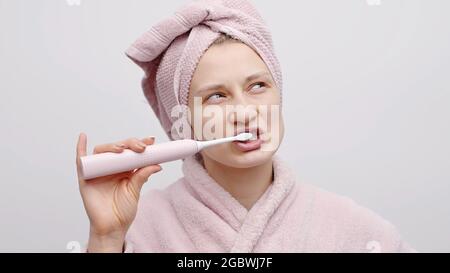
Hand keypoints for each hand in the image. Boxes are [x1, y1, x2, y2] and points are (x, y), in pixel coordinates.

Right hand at [76, 133, 161, 251]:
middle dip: (130, 144)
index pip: (132, 151)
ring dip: (111, 146)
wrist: (112, 227)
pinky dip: (80, 148)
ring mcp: (98, 170)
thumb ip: (142, 176)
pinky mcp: (86, 177)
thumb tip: (157, 164)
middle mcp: (111, 167)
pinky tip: (83, 137)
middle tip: (140, 147)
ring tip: (121, 148)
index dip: (140, 144)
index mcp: (125, 169)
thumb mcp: (135, 191)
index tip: (151, 141)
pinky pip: (81, 160)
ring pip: (102, 151)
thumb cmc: (123, 211)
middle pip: (118, 148)